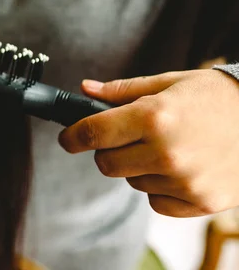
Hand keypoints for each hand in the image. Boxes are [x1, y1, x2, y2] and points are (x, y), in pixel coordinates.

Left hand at [58, 69, 238, 216]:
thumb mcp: (169, 82)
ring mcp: (183, 181)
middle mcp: (166, 152)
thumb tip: (85, 89)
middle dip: (107, 150)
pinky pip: (155, 201)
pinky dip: (158, 187)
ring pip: (131, 182)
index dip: (73, 136)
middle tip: (125, 137)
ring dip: (137, 167)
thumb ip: (123, 90)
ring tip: (164, 147)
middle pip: (106, 163)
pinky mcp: (199, 202)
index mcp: (154, 116)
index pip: (94, 133)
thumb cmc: (216, 97)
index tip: (67, 138)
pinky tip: (178, 167)